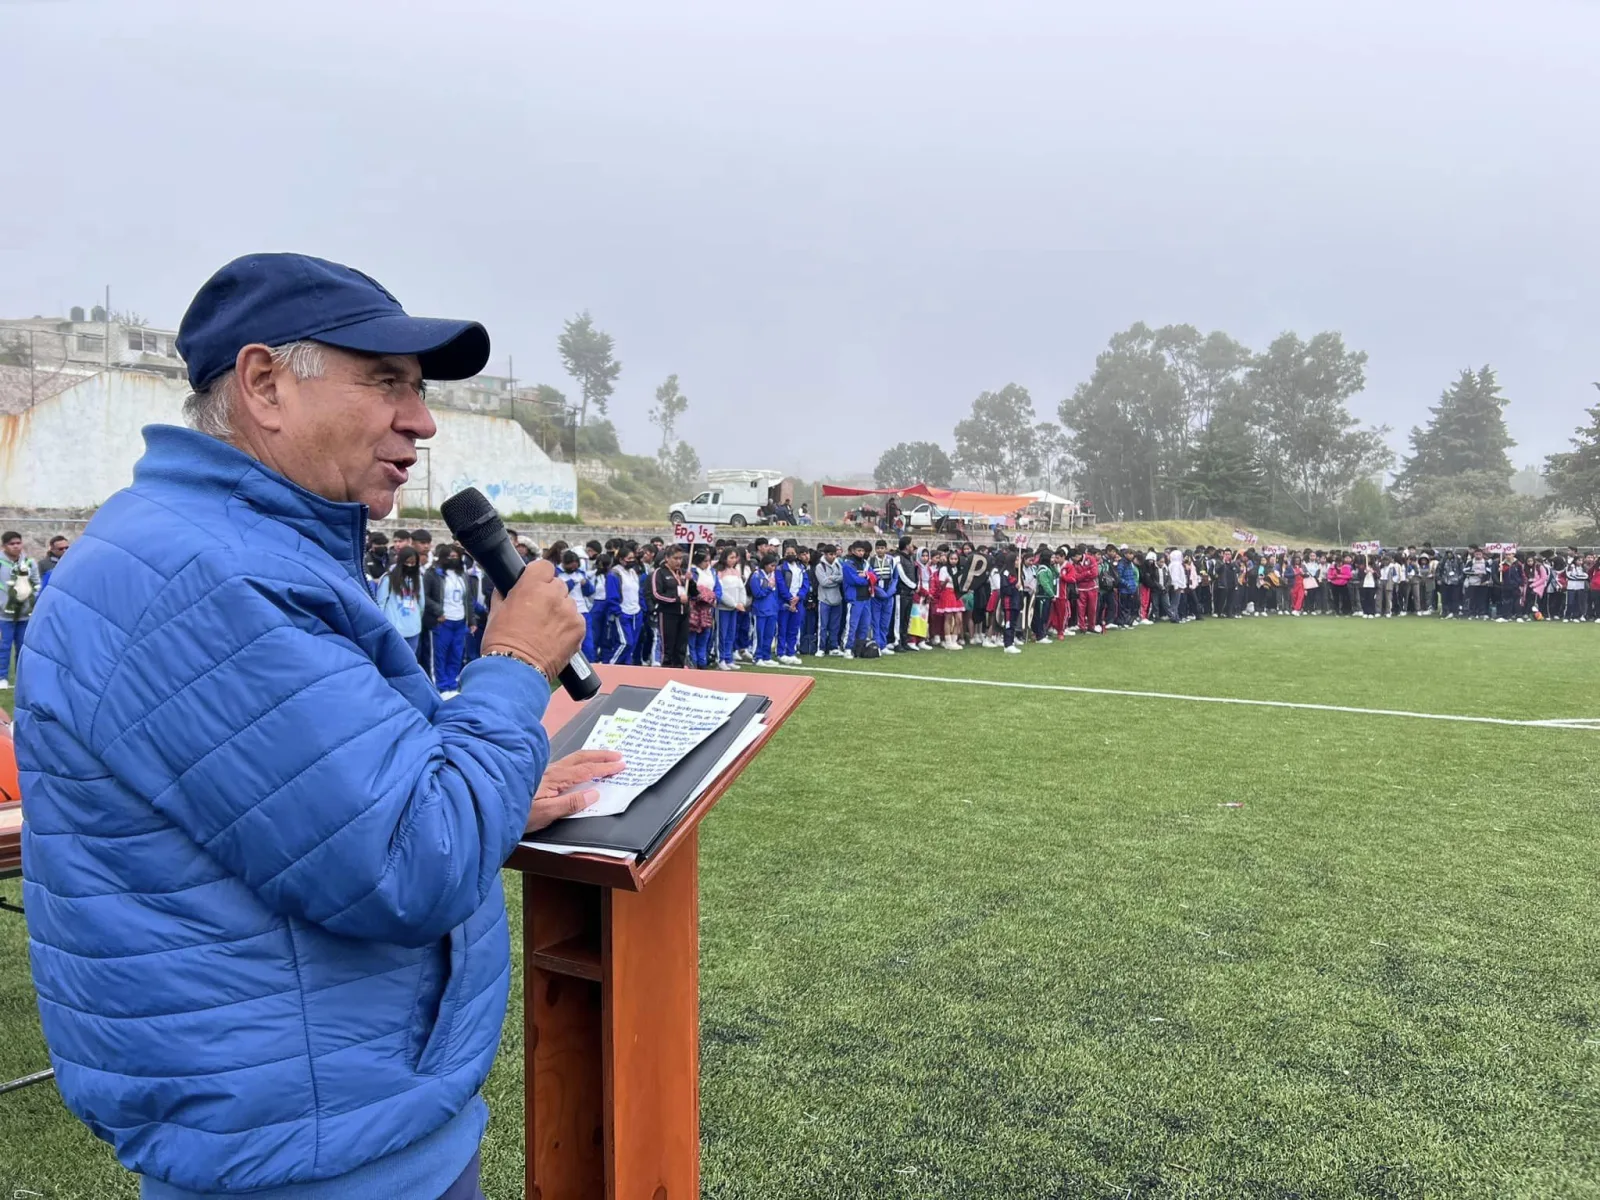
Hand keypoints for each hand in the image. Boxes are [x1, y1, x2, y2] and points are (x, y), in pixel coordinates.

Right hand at [482, 559, 586, 682]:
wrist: (517, 670)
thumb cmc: (502, 643)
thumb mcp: (496, 612)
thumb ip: (505, 595)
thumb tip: (506, 588)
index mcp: (532, 586)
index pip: (545, 566)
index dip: (539, 576)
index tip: (536, 585)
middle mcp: (554, 594)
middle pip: (558, 585)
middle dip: (549, 595)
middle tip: (538, 612)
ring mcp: (568, 611)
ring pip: (568, 603)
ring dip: (560, 611)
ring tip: (546, 629)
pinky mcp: (579, 628)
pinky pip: (576, 620)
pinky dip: (569, 627)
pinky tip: (555, 638)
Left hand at [525, 750, 625, 832]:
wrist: (491, 807)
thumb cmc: (518, 813)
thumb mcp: (546, 812)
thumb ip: (570, 803)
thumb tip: (593, 794)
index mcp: (556, 778)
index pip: (586, 770)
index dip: (605, 767)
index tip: (621, 764)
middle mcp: (551, 770)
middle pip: (581, 757)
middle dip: (601, 755)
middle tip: (618, 755)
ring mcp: (544, 771)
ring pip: (573, 758)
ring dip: (591, 756)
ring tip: (603, 756)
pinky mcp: (539, 775)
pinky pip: (565, 763)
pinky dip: (579, 761)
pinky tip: (577, 765)